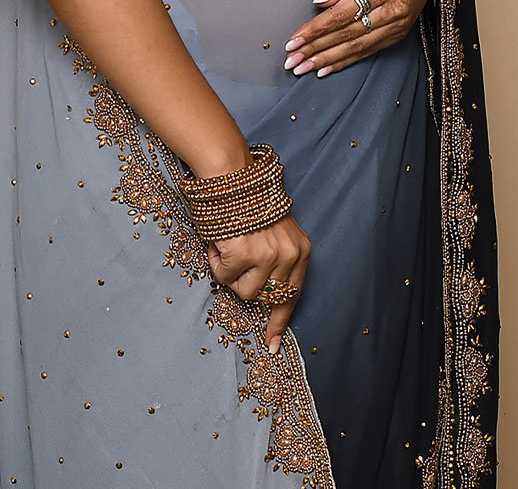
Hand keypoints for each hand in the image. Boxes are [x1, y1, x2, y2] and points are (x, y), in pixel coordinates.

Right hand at [206, 213, 310, 352]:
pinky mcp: (244, 253)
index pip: (293, 294)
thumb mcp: (275, 232)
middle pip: (267, 297)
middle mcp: (289, 254)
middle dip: (247, 287)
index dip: (280, 320)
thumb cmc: (247, 201)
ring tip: (229, 245)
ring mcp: (268, 255)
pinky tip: (219, 242)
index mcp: (301, 248)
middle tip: (236, 262)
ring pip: (245, 291)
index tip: (272, 343)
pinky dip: (217, 262)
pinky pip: (224, 277)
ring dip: (231, 274)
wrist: (230, 175)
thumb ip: (276, 260)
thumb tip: (264, 297)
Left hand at [283, 0, 437, 77]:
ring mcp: (397, 25)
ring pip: (357, 47)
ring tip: (303, 67)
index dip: (316, 30)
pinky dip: (346, 61)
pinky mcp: (398, 33)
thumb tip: (320, 2)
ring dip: (328, 60)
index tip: (294, 40)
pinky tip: (327, 69)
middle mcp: (391, 11)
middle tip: (292, 60)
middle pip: (347, 35)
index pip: (341, 14)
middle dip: (316, 49)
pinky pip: (368, 51)